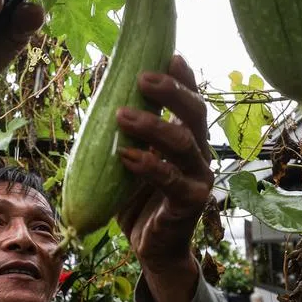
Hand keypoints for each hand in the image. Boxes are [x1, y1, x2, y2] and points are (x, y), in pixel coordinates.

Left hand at [115, 56, 212, 301]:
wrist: (152, 247)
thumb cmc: (138, 198)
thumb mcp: (129, 157)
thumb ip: (125, 130)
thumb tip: (102, 87)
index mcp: (188, 137)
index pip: (190, 99)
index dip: (183, 77)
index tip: (168, 54)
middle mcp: (199, 152)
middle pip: (194, 113)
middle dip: (171, 91)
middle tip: (143, 78)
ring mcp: (199, 178)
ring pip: (182, 143)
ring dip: (152, 125)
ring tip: (121, 115)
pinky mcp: (190, 202)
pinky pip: (169, 179)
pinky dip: (147, 165)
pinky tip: (125, 155)